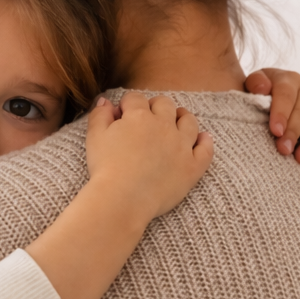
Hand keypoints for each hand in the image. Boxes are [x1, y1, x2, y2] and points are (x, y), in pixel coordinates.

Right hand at [84, 93, 213, 220]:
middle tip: (149, 117)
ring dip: (183, 117)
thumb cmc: (105, 169)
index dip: (128, 105)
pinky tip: (204, 138)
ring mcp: (181, 146)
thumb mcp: (94, 137)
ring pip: (189, 122)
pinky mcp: (192, 166)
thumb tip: (105, 101)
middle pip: (165, 105)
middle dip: (155, 107)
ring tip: (178, 120)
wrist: (122, 199)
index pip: (136, 99)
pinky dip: (205, 142)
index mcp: (139, 116)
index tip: (122, 114)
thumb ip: (100, 115)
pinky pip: (205, 150)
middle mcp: (164, 126)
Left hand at [244, 68, 299, 163]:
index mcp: (289, 79)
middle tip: (284, 150)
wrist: (285, 96)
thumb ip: (255, 84)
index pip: (286, 94)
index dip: (281, 113)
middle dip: (294, 132)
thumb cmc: (266, 95)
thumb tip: (261, 88)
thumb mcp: (255, 85)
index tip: (276, 131)